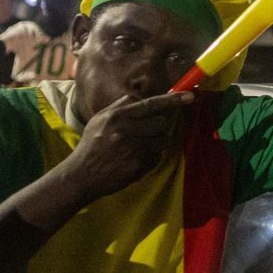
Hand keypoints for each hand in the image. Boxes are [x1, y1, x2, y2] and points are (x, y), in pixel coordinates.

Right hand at [59, 91, 192, 202]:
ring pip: (163, 140)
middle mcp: (127, 130)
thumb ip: (120, 106)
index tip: (190, 96)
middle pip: (162, 123)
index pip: (152, 104)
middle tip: (145, 134)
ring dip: (156, 144)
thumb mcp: (100, 119)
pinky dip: (150, 159)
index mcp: (118, 116)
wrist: (81, 175)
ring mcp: (133, 148)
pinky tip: (134, 161)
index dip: (173, 100)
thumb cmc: (92, 145)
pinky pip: (156, 157)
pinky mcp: (138, 165)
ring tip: (138, 148)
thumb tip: (140, 97)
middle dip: (158, 128)